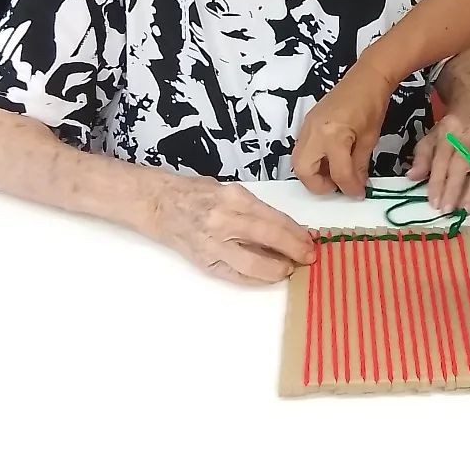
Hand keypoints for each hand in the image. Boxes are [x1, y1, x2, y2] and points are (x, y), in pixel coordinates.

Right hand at [150, 176, 314, 283]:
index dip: (296, 232)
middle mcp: (225, 220)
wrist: (158, 203)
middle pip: (269, 238)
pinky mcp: (205, 261)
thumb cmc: (195, 193)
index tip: (310, 240)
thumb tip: (287, 227)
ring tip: (290, 268)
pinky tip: (269, 276)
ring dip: (278, 268)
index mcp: (234, 197)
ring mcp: (213, 243)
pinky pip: (237, 274)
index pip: (274, 218)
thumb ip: (255, 208)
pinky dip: (256, 278)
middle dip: (294, 250)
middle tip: (309, 257)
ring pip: (254, 263)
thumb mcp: (229, 190)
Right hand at [292, 61, 396, 196]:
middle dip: (319, 185)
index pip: (338, 173)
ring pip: (298, 160)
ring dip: (313, 173)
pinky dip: (312, 159)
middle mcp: (314, 133)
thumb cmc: (372, 106)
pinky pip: (302, 148)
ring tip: (334, 173)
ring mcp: (307, 127)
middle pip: (304, 170)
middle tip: (337, 186)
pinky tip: (330, 159)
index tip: (358, 193)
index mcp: (333, 136)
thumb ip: (359, 166)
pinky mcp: (307, 123)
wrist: (365, 78)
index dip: (349, 188)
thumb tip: (355, 186)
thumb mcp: (369, 139)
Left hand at [408, 111, 469, 213]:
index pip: (441, 159)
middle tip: (449, 209)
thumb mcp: (430, 137)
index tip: (434, 202)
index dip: (437, 181)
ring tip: (468, 208)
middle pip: (461, 164)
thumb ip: (422, 157)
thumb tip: (412, 177)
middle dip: (455, 188)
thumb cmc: (450, 130)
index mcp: (448, 134)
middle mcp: (468, 138)